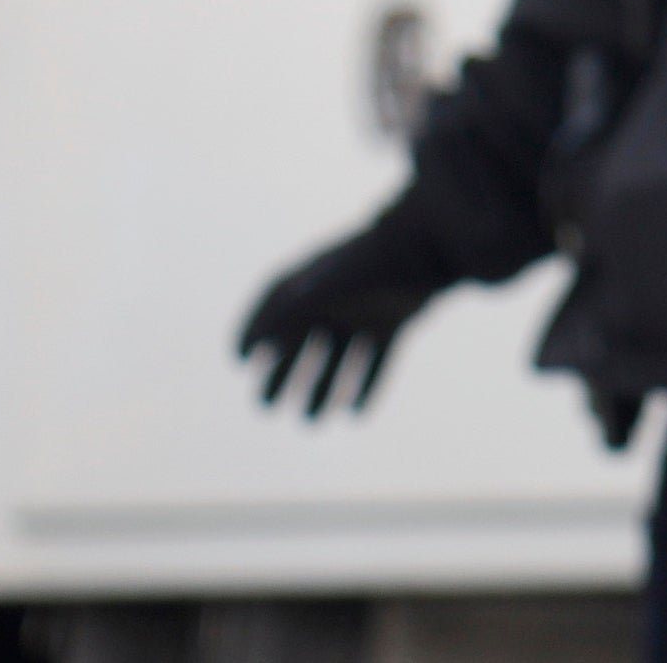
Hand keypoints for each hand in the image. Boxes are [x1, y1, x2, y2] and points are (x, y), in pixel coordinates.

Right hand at [238, 203, 458, 415]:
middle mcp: (337, 294)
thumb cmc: (370, 264)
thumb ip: (287, 314)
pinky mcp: (395, 319)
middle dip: (282, 375)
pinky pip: (375, 359)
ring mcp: (366, 307)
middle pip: (301, 339)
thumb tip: (255, 347)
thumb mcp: (323, 289)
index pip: (274, 304)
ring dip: (323, 389)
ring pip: (337, 356)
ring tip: (309, 423)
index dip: (254, 329)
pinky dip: (366, 385)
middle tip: (264, 409)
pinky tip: (356, 416)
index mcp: (314, 279)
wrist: (429, 243)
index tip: (238, 361)